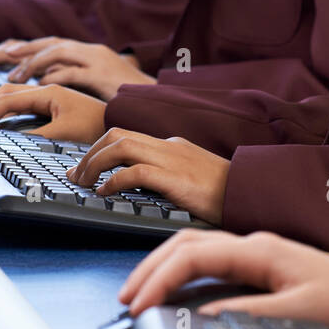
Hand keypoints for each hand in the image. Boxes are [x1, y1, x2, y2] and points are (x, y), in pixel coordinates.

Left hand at [0, 37, 150, 98]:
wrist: (154, 97)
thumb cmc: (123, 94)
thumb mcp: (92, 82)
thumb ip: (71, 76)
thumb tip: (45, 79)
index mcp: (83, 51)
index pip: (45, 44)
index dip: (19, 48)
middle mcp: (86, 49)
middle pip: (44, 43)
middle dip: (15, 49)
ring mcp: (95, 58)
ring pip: (56, 51)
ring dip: (31, 62)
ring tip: (13, 76)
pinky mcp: (101, 72)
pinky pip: (73, 70)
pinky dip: (55, 74)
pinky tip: (41, 83)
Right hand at [0, 83, 106, 141]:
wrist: (121, 122)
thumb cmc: (98, 126)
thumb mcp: (65, 134)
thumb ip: (36, 136)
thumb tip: (8, 141)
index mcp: (48, 92)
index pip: (7, 98)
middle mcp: (46, 90)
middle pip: (5, 93)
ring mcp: (48, 96)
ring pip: (12, 97)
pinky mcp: (52, 105)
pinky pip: (22, 104)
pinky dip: (5, 112)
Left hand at [66, 130, 228, 225]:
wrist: (252, 192)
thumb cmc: (226, 192)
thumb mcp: (193, 177)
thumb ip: (170, 175)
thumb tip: (143, 186)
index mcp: (172, 144)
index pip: (127, 135)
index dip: (99, 150)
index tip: (84, 167)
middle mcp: (169, 145)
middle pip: (117, 135)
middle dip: (90, 153)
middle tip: (76, 174)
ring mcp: (173, 158)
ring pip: (121, 146)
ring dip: (95, 163)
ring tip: (83, 182)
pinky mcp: (176, 177)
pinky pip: (135, 171)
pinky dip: (114, 180)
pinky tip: (105, 193)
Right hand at [117, 227, 328, 328]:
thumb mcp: (299, 315)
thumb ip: (247, 316)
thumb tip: (199, 318)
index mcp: (262, 250)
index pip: (192, 254)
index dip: (157, 279)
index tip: (137, 307)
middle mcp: (258, 246)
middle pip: (187, 243)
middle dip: (150, 267)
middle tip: (126, 299)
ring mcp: (262, 255)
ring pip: (198, 249)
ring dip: (165, 268)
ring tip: (142, 296)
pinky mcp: (267, 270)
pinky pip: (214, 263)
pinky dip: (186, 274)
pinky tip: (178, 295)